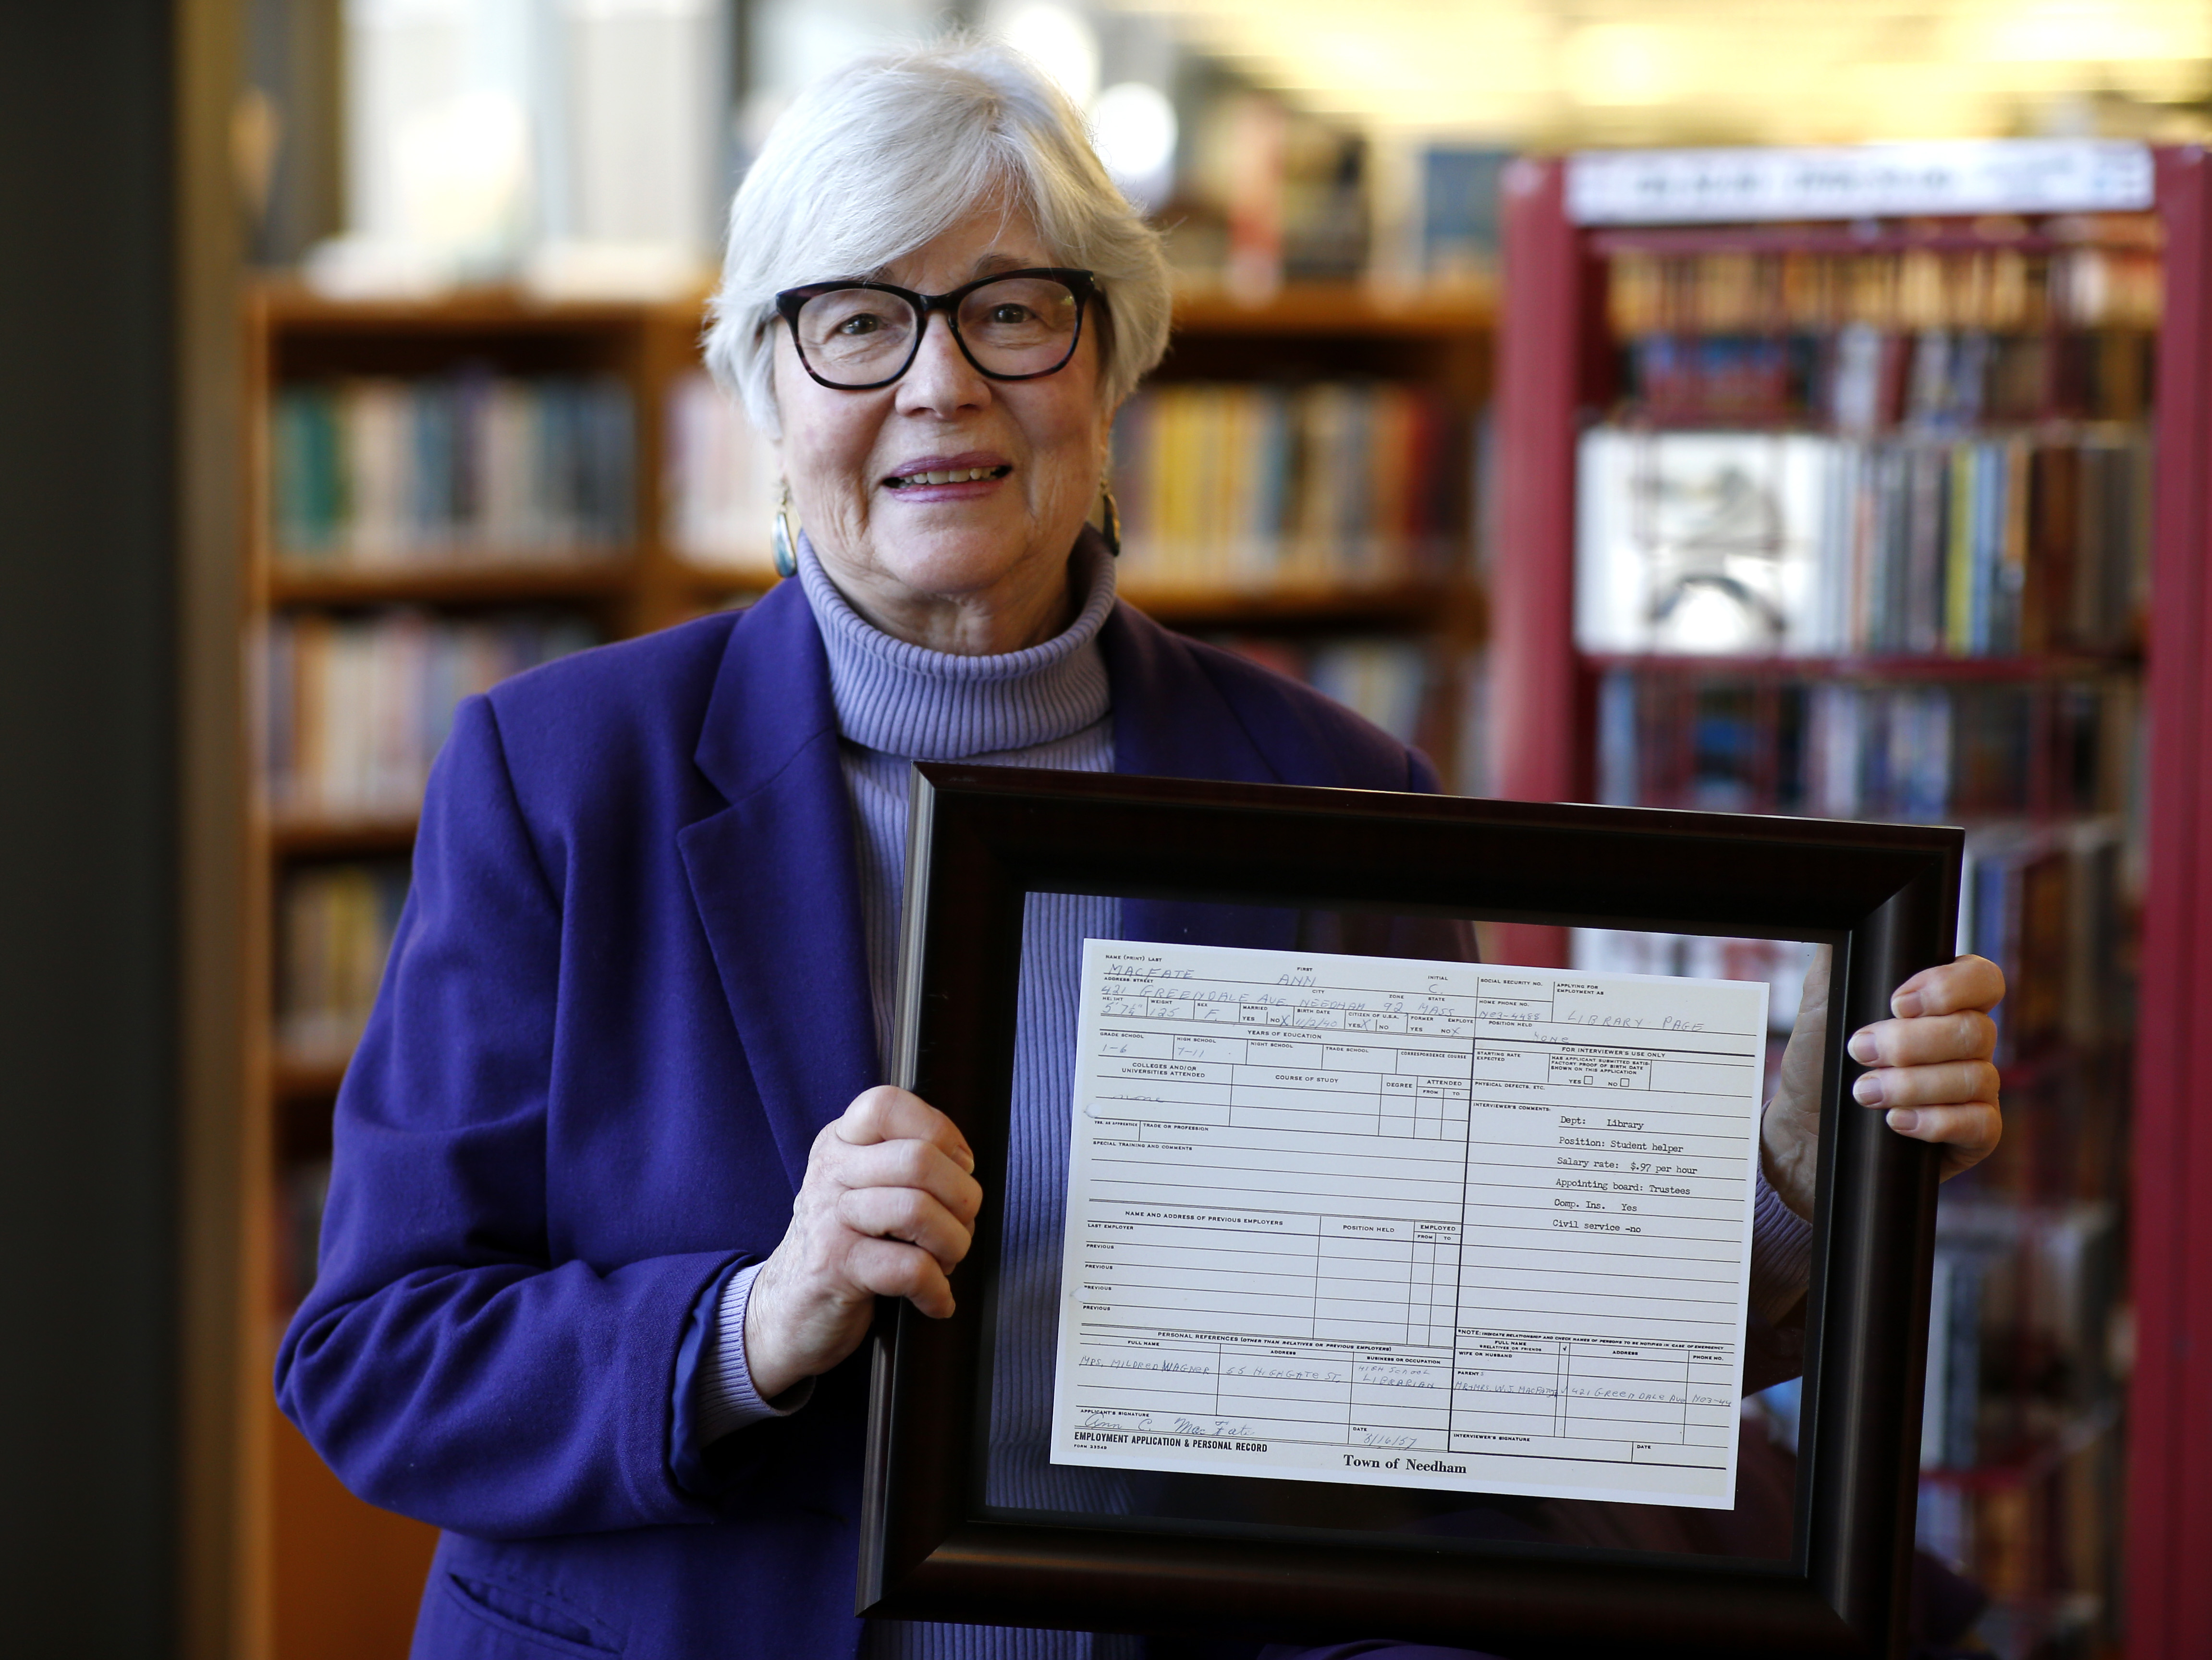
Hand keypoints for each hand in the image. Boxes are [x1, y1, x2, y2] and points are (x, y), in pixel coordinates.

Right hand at [742, 1086, 981, 1400]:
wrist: (786, 1313)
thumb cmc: (843, 1246)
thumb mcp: (861, 1187)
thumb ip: (902, 1162)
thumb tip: (963, 1165)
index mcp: (841, 1143)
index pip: (887, 1104)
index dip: (939, 1130)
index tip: (958, 1167)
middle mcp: (831, 1172)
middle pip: (919, 1159)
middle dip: (962, 1200)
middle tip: (960, 1227)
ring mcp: (829, 1219)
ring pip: (918, 1210)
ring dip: (953, 1245)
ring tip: (945, 1263)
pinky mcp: (834, 1268)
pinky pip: (909, 1268)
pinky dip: (937, 1290)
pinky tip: (936, 1300)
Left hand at [1761, 950, 2004, 1217]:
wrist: (1806, 1127)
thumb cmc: (1819, 1058)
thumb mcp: (1821, 1000)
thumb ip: (1840, 956)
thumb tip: (1848, 909)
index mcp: (1944, 1001)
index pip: (1982, 979)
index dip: (1950, 988)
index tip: (1896, 1003)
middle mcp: (1968, 1040)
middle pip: (1976, 1031)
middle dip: (1911, 1044)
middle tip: (1859, 1051)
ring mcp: (1978, 1087)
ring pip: (1977, 1077)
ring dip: (1913, 1085)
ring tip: (1863, 1092)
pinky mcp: (1975, 1133)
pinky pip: (1982, 1124)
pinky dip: (1934, 1121)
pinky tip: (1896, 1122)